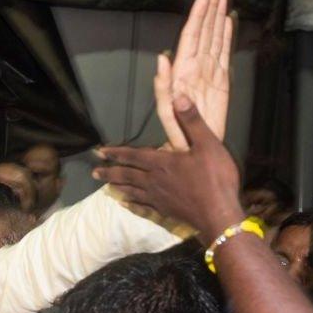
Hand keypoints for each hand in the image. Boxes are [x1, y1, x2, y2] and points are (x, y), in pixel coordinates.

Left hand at [95, 96, 243, 242]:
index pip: (133, 155)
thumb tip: (179, 97)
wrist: (219, 215)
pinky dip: (132, 204)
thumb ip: (192, 122)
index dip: (116, 152)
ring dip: (117, 186)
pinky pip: (142, 206)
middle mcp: (154, 180)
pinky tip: (127, 204)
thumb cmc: (215, 178)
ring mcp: (158, 198)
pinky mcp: (165, 211)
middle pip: (126, 175)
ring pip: (132, 191)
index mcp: (161, 163)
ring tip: (105, 186)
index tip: (100, 151)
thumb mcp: (208, 145)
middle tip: (94, 172)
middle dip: (109, 172)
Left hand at [155, 0, 234, 149]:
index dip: (198, 14)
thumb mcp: (167, 113)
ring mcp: (208, 71)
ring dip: (219, 15)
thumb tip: (162, 57)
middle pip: (204, 30)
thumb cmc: (177, 134)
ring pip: (215, 37)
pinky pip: (224, 52)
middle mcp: (195, 67)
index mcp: (182, 71)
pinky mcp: (221, 80)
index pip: (190, 36)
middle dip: (210, 6)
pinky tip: (229, 20)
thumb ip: (162, 87)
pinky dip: (227, 35)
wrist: (193, 151)